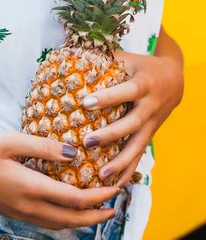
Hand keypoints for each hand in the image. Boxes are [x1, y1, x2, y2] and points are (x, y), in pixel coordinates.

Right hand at [0, 131, 119, 229]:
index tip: (116, 189)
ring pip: (58, 225)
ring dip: (81, 221)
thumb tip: (75, 153)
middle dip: (96, 216)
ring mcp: (18, 213)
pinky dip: (64, 220)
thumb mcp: (9, 141)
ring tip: (97, 212)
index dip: (99, 197)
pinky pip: (45, 222)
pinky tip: (66, 210)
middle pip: (71, 220)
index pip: (75, 199)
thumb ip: (44, 147)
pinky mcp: (10, 212)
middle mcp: (27, 207)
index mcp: (30, 188)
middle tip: (115, 209)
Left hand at [82, 51, 183, 186]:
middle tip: (88, 142)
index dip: (108, 98)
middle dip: (111, 135)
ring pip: (137, 146)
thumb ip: (99, 58)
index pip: (126, 91)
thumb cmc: (138, 65)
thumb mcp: (124, 57)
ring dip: (120, 162)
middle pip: (132, 124)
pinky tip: (114, 186)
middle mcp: (150, 106)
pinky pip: (139, 156)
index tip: (86, 102)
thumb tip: (66, 52)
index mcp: (144, 84)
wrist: (174, 79)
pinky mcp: (149, 136)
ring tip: (101, 176)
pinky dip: (128, 172)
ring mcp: (152, 124)